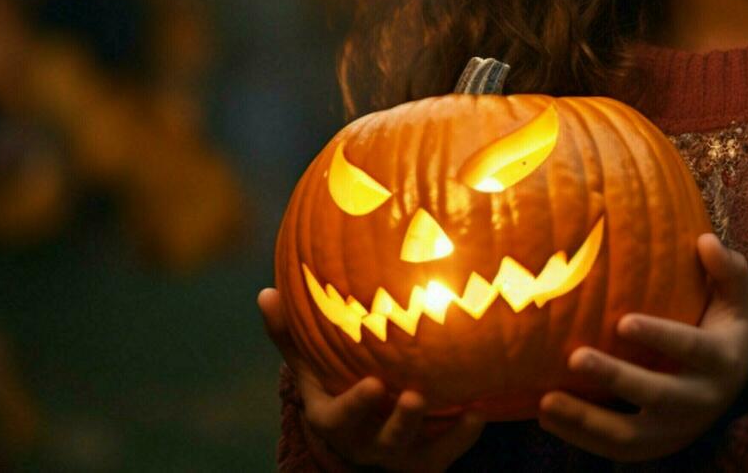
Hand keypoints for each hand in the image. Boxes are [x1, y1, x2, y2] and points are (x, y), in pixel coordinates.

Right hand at [258, 287, 484, 471]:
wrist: (359, 432)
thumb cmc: (333, 383)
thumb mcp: (310, 364)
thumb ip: (290, 333)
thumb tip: (266, 292)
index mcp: (334, 418)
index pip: (340, 418)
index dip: (356, 406)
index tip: (374, 383)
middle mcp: (366, 441)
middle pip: (384, 440)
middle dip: (401, 422)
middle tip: (415, 396)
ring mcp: (399, 454)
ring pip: (420, 452)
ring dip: (443, 433)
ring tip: (467, 408)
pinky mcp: (428, 460)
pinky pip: (449, 452)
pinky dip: (465, 435)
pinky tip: (481, 410)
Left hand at [538, 233, 747, 460]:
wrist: (731, 390)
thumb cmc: (722, 330)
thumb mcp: (736, 300)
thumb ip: (728, 269)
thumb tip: (705, 240)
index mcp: (721, 360)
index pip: (692, 349)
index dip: (659, 336)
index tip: (623, 322)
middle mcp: (700, 400)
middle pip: (656, 395)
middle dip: (615, 378)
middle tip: (575, 357)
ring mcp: (674, 430)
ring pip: (629, 435)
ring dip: (586, 421)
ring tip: (546, 401)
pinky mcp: (652, 447)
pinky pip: (613, 449)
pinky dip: (579, 437)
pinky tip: (547, 415)